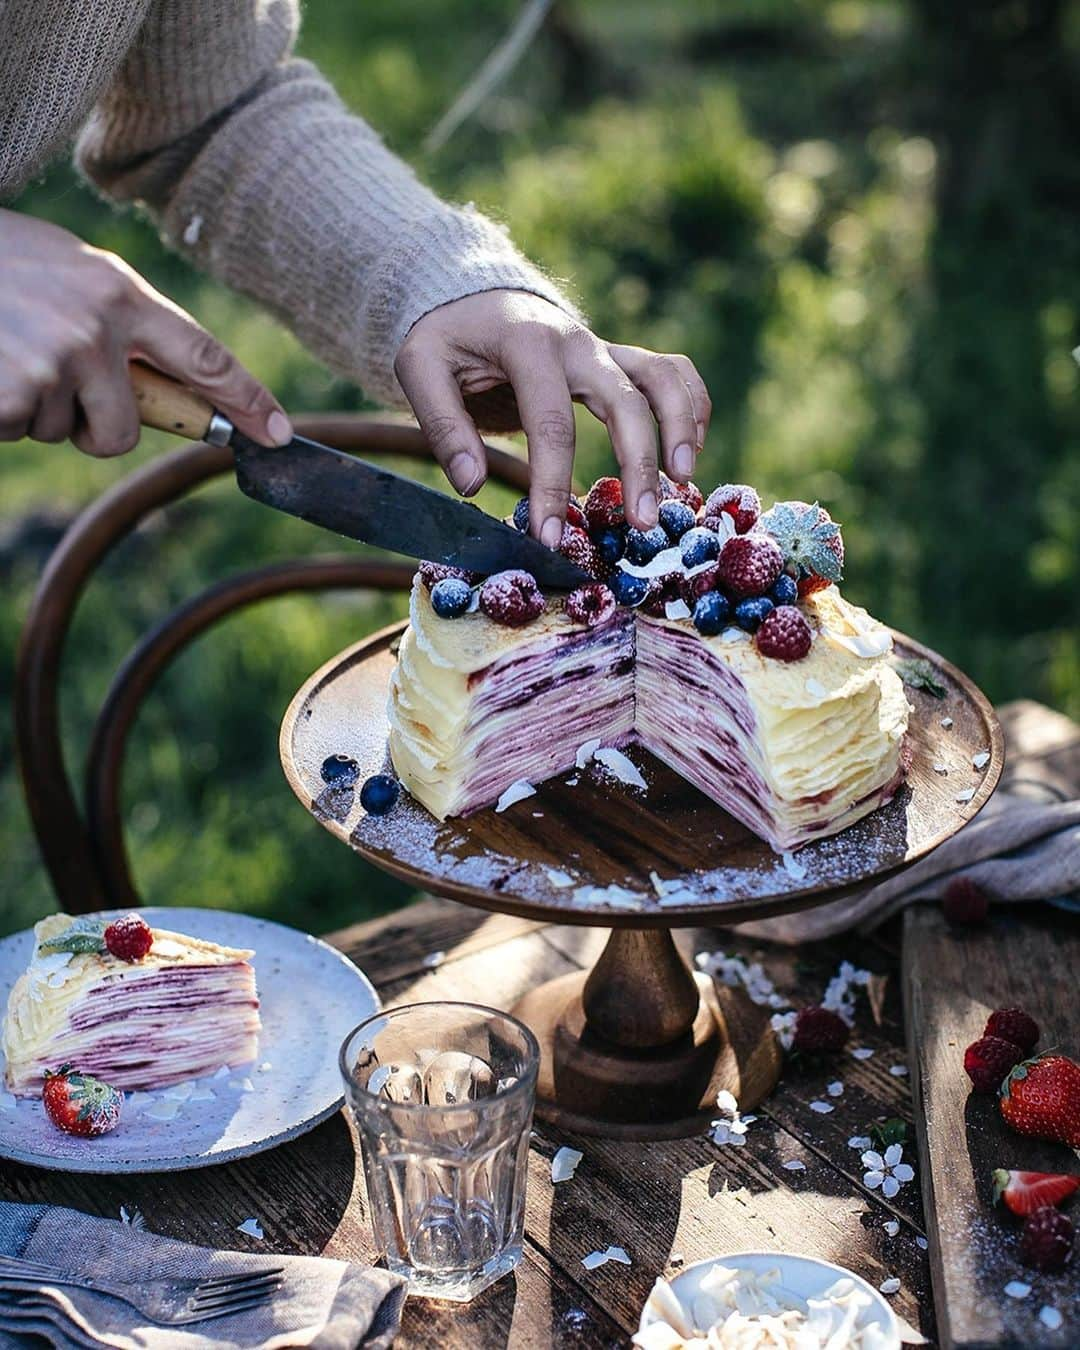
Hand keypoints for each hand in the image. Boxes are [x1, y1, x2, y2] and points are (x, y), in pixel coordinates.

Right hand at [0, 210, 291, 455]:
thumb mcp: (69, 274)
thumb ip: (118, 322)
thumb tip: (158, 388)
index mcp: (120, 293)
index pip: (204, 357)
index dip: (245, 401)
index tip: (276, 434)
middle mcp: (97, 328)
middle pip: (125, 430)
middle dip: (93, 428)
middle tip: (53, 385)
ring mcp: (54, 362)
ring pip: (64, 433)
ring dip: (33, 410)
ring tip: (3, 351)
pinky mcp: (12, 392)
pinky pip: (16, 431)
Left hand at [394, 291, 710, 544]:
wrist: (471, 294)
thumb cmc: (445, 337)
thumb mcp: (420, 367)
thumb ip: (443, 425)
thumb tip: (470, 485)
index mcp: (527, 344)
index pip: (550, 421)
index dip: (552, 484)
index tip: (548, 538)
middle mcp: (576, 342)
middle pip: (624, 400)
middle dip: (637, 465)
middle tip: (640, 525)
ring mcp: (603, 349)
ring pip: (663, 377)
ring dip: (682, 427)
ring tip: (683, 483)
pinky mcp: (616, 361)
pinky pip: (670, 372)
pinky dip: (691, 405)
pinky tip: (689, 454)